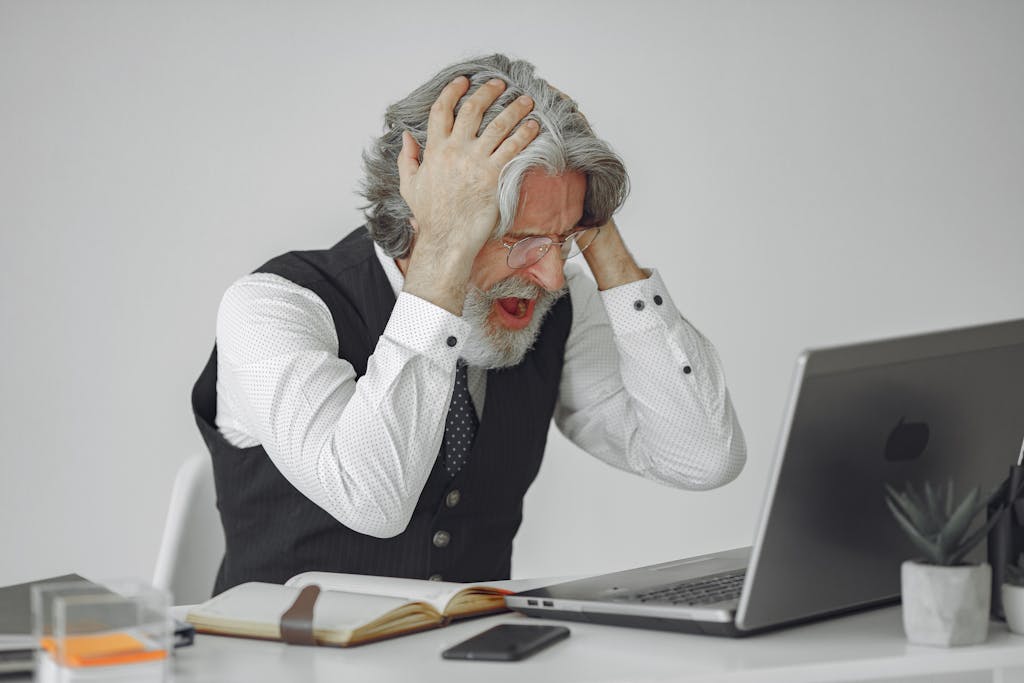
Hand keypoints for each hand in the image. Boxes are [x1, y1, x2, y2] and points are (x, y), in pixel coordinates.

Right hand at [397, 76, 538, 260]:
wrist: (447, 239)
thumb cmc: (430, 216)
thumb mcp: (409, 184)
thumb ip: (408, 158)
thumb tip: (406, 136)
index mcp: (434, 150)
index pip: (441, 110)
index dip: (452, 91)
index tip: (463, 80)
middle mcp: (455, 150)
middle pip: (472, 109)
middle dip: (488, 92)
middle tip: (500, 84)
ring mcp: (475, 161)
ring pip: (498, 125)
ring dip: (514, 109)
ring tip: (526, 100)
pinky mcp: (494, 175)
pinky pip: (513, 148)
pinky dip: (525, 134)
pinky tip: (534, 126)